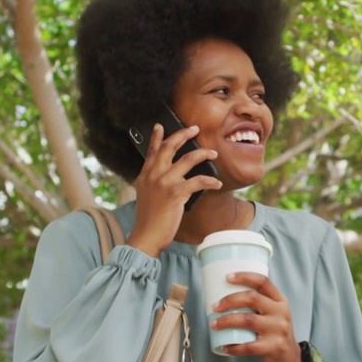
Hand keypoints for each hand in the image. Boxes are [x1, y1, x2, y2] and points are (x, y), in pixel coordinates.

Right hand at [126, 123, 222, 256]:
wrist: (146, 236)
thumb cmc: (149, 219)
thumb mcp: (146, 195)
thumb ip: (153, 182)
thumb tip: (167, 176)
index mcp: (145, 175)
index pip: (152, 151)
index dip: (156, 137)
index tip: (160, 125)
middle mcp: (153, 174)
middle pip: (169, 147)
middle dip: (183, 134)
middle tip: (195, 128)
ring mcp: (164, 182)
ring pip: (187, 159)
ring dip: (203, 154)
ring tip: (213, 153)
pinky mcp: (176, 193)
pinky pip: (198, 181)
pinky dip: (210, 181)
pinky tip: (217, 183)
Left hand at [211, 272, 303, 361]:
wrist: (290, 358)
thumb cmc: (275, 333)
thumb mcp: (274, 314)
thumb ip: (259, 304)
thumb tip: (225, 294)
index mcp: (280, 300)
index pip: (263, 282)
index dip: (245, 277)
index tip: (227, 277)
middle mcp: (281, 312)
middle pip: (252, 298)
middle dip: (230, 300)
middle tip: (214, 306)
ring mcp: (279, 329)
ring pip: (248, 320)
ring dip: (227, 321)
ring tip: (214, 324)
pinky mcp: (274, 347)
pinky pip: (249, 346)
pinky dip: (234, 347)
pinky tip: (225, 347)